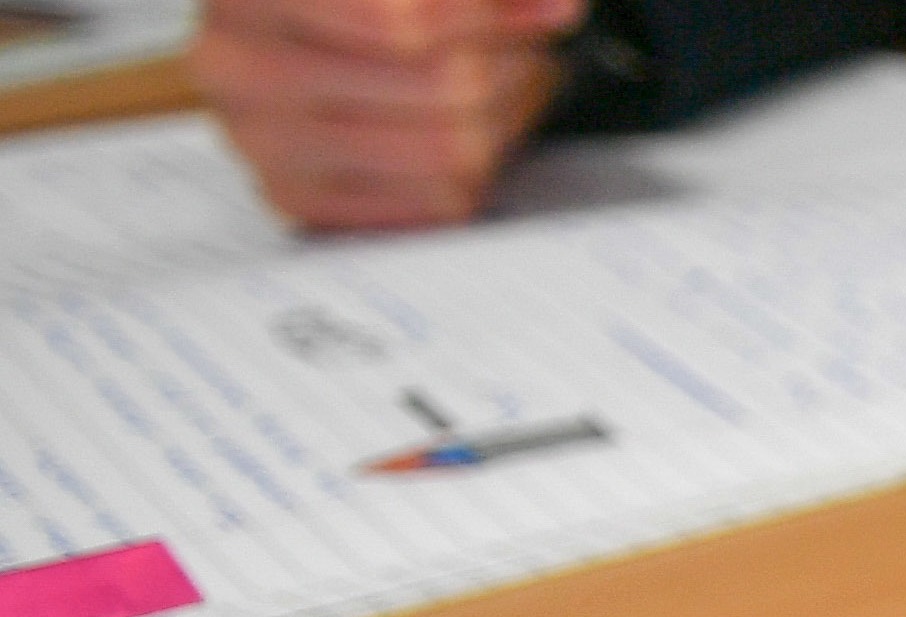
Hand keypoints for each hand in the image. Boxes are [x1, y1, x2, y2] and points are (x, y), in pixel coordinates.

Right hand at [194, 0, 580, 230]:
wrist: (271, 32)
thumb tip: (558, 8)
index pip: (403, 23)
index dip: (486, 18)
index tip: (539, 10)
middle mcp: (241, 65)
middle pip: (445, 87)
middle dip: (509, 64)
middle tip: (526, 49)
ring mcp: (264, 141)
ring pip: (451, 151)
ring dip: (504, 117)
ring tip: (506, 82)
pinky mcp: (296, 198)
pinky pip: (435, 202)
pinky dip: (475, 168)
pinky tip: (468, 128)